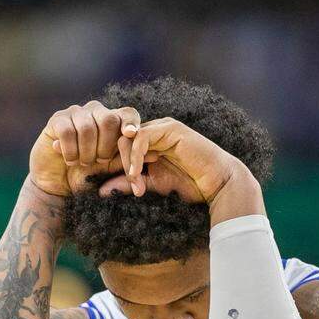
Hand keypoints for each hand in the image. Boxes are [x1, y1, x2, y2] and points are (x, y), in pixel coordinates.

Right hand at [29, 101, 141, 196]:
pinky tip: (70, 160)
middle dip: (106, 146)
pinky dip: (71, 150)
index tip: (131, 134)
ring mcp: (75, 113)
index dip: (130, 122)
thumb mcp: (111, 170)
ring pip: (88, 127)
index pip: (127, 113)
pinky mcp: (57, 120)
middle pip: (109, 119)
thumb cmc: (87, 176)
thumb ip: (129, 161)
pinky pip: (67, 131)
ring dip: (87, 152)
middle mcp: (95, 112)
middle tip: (99, 161)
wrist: (58, 185)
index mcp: (112, 121)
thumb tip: (156, 155)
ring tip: (83, 163)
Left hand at [99, 117, 264, 222]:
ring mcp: (162, 128)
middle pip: (120, 141)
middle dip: (118, 165)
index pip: (120, 148)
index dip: (113, 166)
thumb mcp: (152, 185)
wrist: (218, 185)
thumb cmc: (191, 186)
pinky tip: (137, 174)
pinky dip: (135, 157)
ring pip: (128, 138)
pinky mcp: (169, 128)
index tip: (113, 187)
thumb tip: (100, 190)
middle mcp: (155, 132)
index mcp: (149, 144)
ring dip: (127, 162)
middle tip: (133, 188)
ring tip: (136, 184)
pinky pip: (141, 137)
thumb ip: (128, 184)